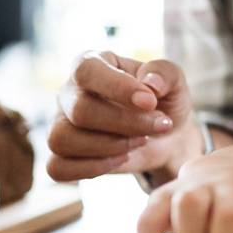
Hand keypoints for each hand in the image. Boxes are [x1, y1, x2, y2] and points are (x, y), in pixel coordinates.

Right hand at [48, 51, 197, 183]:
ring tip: (141, 140)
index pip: (87, 71)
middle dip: (126, 123)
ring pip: (63, 139)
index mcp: (91, 64)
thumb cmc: (164, 102)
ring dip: (111, 146)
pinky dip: (93, 168)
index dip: (117, 88)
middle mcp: (69, 92)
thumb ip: (165, 73)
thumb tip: (150, 84)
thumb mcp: (174, 81)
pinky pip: (58, 167)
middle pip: (80, 111)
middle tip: (160, 125)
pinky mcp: (61, 155)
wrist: (166, 136)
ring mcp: (60, 124)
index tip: (150, 102)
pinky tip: (121, 158)